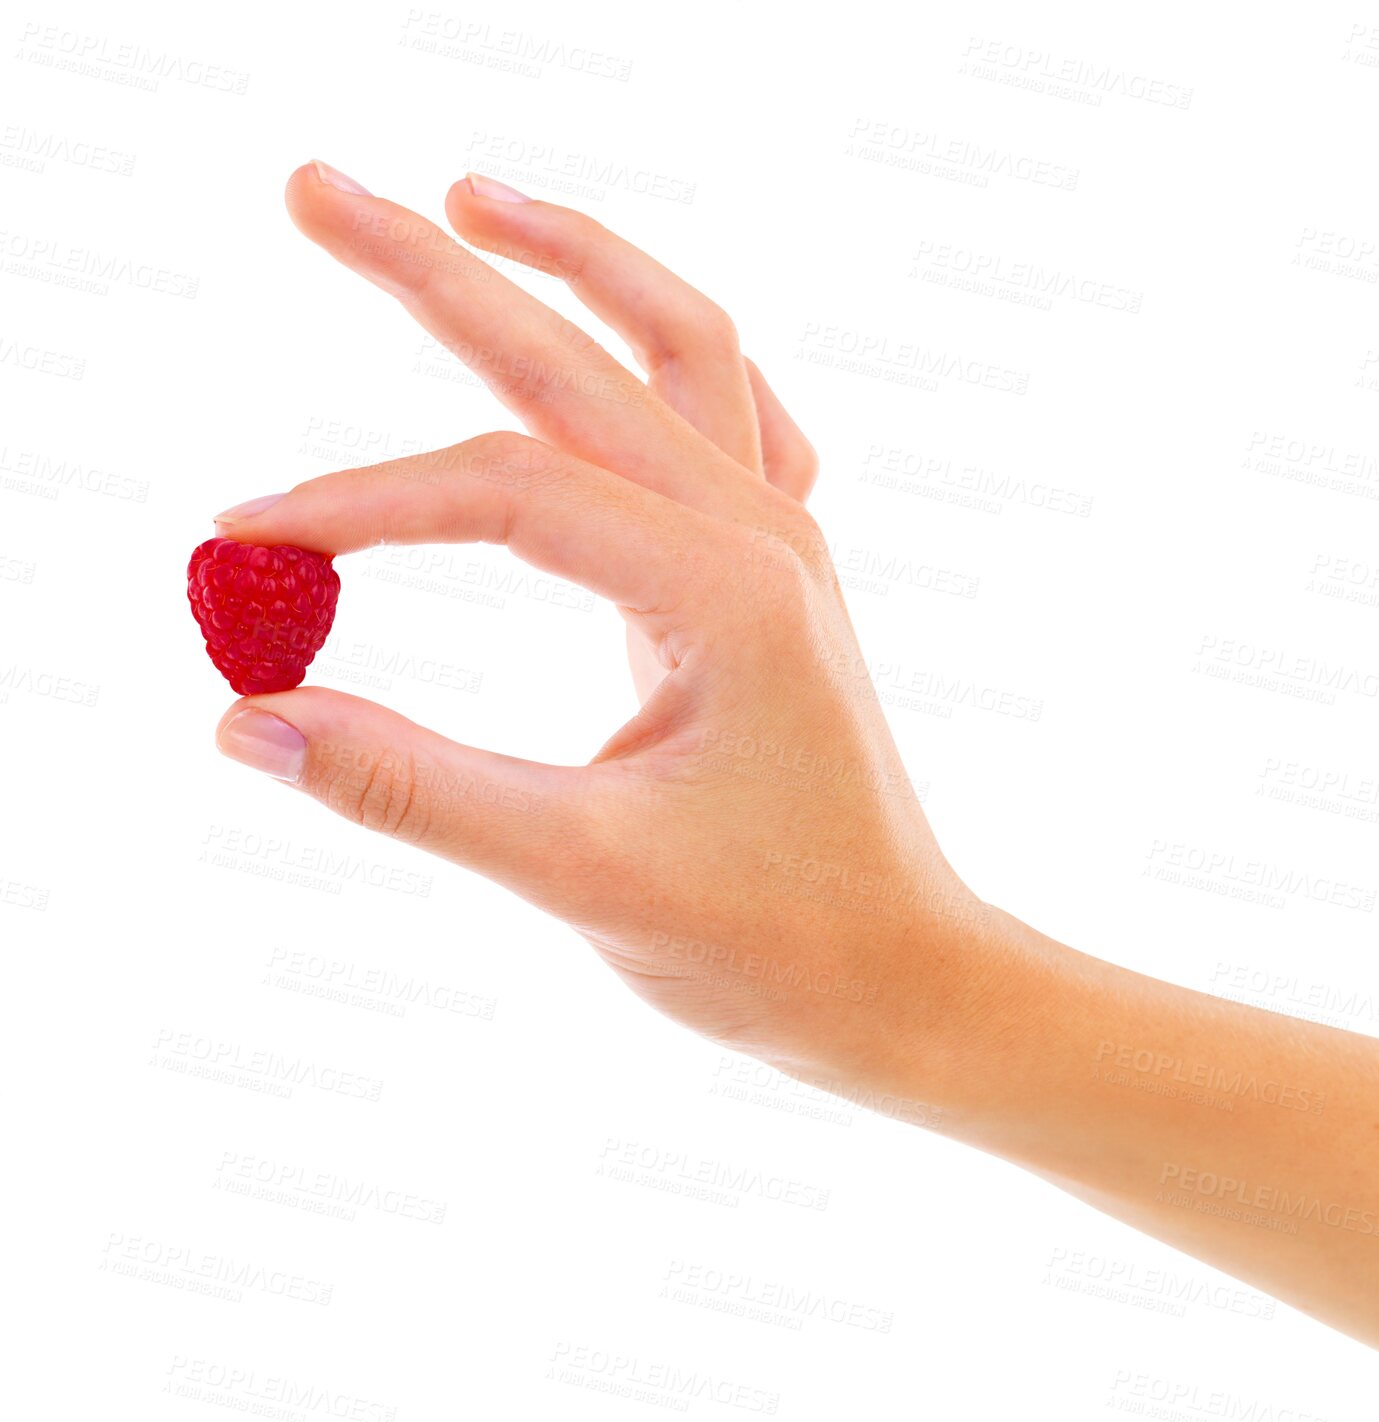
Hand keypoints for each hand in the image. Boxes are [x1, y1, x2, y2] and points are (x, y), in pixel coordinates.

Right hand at [213, 162, 992, 1104]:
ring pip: (675, 347)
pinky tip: (622, 342)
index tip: (240, 546)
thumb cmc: (774, 943)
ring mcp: (781, 542)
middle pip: (578, 358)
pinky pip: (733, 419)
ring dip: (574, 265)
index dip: (356, 506)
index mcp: (725, 590)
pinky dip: (666, 358)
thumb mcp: (583, 874)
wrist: (902, 978)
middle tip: (313, 191)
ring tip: (469, 199)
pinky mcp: (775, 575)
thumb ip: (412, 788)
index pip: (504, 491)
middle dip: (438, 270)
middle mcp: (761, 534)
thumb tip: (247, 719)